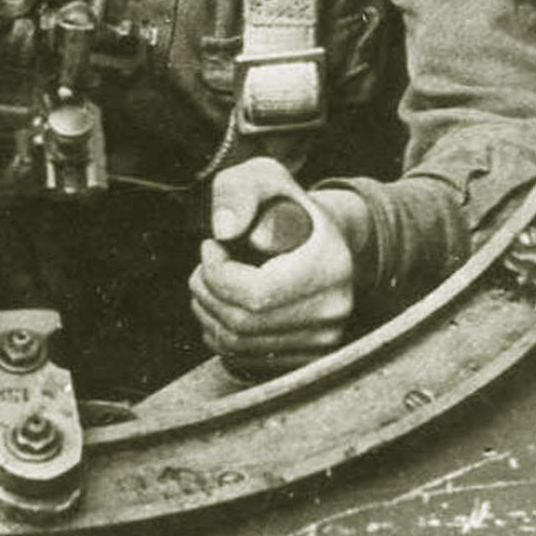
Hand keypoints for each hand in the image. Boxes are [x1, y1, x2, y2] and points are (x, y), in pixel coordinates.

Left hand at [189, 157, 360, 375]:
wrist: (320, 240)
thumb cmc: (286, 207)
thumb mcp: (262, 177)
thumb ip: (239, 191)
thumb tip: (225, 230)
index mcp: (330, 268)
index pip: (257, 294)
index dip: (217, 273)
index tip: (210, 247)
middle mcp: (332, 313)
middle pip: (242, 323)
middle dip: (206, 292)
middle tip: (203, 266)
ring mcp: (320, 342)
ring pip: (237, 344)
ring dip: (207, 312)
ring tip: (208, 282)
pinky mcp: (304, 359)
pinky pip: (242, 358)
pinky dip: (218, 332)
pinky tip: (221, 304)